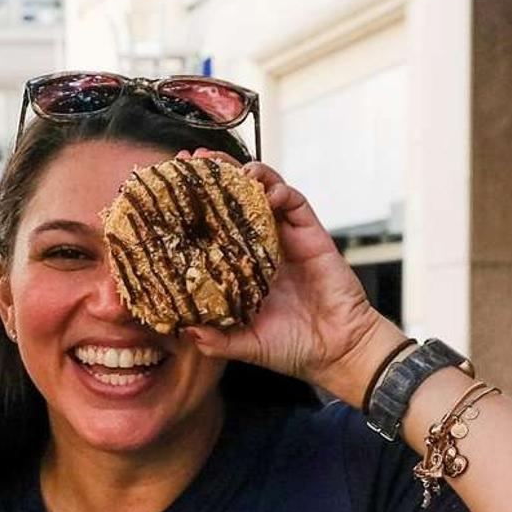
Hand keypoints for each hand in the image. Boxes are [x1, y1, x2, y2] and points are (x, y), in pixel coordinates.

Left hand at [178, 151, 398, 403]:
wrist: (338, 353)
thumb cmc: (293, 347)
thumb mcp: (245, 344)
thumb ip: (217, 339)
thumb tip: (184, 330)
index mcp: (241, 265)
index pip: (212, 223)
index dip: (194, 203)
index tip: (172, 184)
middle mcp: (260, 245)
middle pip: (235, 197)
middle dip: (215, 173)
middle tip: (194, 159)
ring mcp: (286, 237)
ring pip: (264, 190)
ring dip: (246, 173)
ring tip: (227, 167)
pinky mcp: (312, 234)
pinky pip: (295, 202)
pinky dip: (279, 190)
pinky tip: (266, 191)